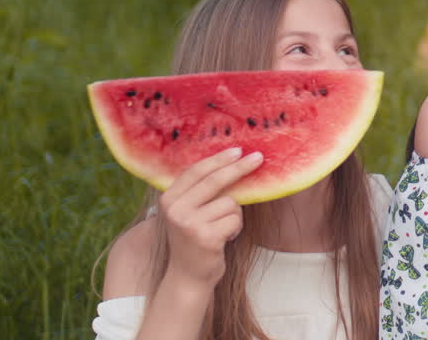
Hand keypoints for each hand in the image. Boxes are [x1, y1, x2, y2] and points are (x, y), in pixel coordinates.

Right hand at [157, 147, 262, 289]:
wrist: (188, 276)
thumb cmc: (195, 239)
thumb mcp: (190, 212)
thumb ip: (200, 190)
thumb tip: (231, 161)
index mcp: (168, 199)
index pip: (196, 171)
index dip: (218, 159)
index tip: (238, 149)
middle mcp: (175, 210)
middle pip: (215, 181)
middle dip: (239, 168)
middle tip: (258, 158)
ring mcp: (189, 224)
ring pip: (230, 203)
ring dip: (234, 215)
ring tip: (222, 229)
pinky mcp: (205, 237)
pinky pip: (235, 219)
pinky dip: (236, 228)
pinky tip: (225, 239)